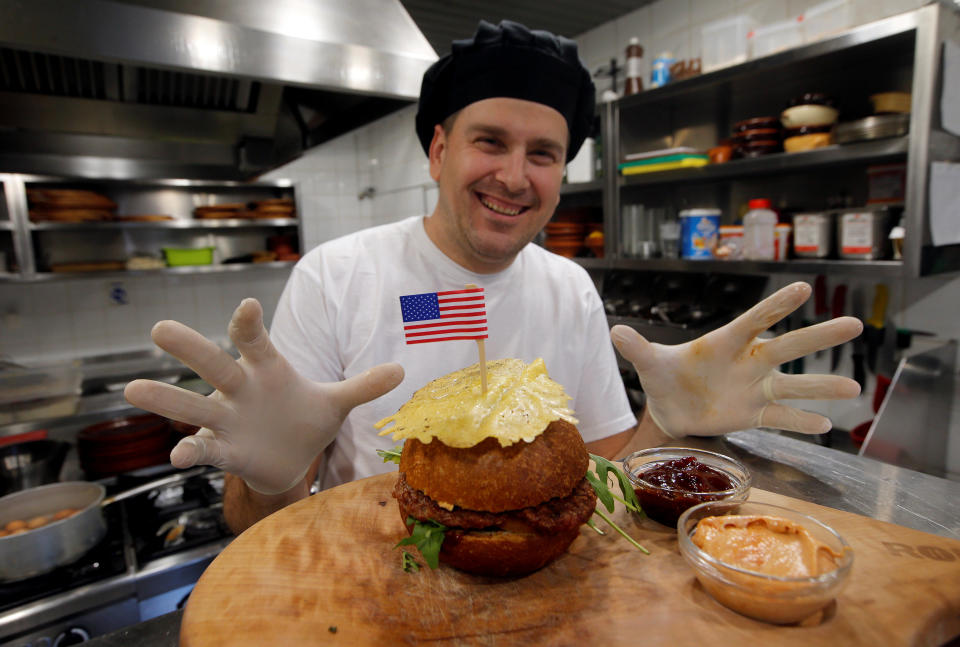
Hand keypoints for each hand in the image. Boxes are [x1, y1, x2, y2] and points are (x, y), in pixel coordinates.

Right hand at [124, 299, 403, 493]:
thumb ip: (362, 386)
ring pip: (192, 405)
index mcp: (267, 371)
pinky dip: (189, 451)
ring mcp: (226, 420)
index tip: (250, 305)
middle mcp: (240, 390)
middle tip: (159, 328)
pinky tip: (177, 455)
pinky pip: (202, 449)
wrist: (289, 459)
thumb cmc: (304, 420)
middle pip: (213, 365)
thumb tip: (402, 370)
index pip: (255, 341)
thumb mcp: (334, 405)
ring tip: (133, 389)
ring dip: (166, 398)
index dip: (251, 324)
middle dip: (190, 348)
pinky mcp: (223, 451)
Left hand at [610, 282, 861, 438]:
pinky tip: (826, 427)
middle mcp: (749, 362)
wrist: (670, 408)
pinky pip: (782, 419)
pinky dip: (802, 424)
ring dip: (822, 388)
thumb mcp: (650, 363)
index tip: (804, 288)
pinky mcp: (754, 415)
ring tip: (855, 388)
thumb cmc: (666, 376)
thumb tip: (614, 331)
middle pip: (787, 346)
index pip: (755, 319)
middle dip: (819, 336)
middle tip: (855, 323)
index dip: (777, 305)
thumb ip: (638, 348)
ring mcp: (755, 389)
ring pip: (794, 386)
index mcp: (727, 342)